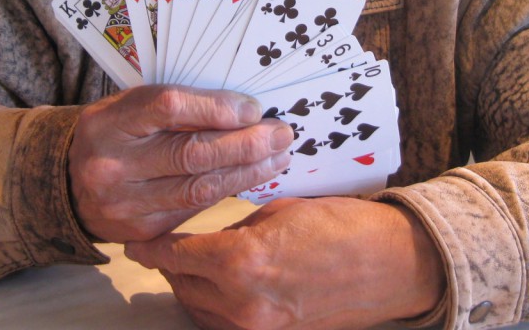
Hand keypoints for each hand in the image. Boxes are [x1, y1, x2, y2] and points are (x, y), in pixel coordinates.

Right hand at [68, 85, 293, 242]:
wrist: (67, 184)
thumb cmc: (114, 133)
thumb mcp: (129, 105)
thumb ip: (175, 104)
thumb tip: (242, 108)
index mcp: (109, 122)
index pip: (169, 108)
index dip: (216, 108)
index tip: (253, 108)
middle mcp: (112, 165)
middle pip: (190, 153)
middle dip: (245, 144)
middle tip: (281, 133)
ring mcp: (125, 203)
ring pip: (198, 188)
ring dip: (246, 172)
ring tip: (277, 157)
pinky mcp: (142, 232)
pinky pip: (194, 210)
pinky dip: (228, 191)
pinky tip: (252, 177)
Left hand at [125, 196, 444, 329]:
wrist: (392, 265)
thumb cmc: (343, 227)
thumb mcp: (281, 210)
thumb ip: (238, 226)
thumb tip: (212, 236)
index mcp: (241, 261)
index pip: (175, 256)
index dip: (151, 246)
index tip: (137, 239)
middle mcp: (242, 303)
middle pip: (181, 286)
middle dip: (169, 265)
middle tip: (166, 244)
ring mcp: (259, 328)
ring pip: (200, 310)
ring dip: (189, 288)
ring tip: (191, 264)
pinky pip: (226, 325)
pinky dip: (214, 307)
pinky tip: (220, 286)